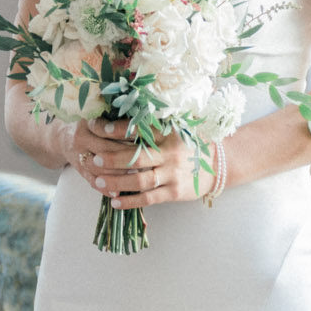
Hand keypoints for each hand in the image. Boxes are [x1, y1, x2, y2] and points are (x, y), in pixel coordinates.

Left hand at [71, 119, 206, 208]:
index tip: (96, 126)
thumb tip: (125, 108)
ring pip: (138, 181)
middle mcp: (170, 153)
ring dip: (115, 183)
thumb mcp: (177, 126)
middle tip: (93, 159)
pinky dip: (129, 201)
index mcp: (169, 133)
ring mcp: (173, 174)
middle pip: (134, 158)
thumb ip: (154, 121)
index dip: (115, 128)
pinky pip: (147, 198)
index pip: (138, 129)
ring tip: (97, 182)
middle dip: (110, 159)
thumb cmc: (189, 144)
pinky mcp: (174, 192)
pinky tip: (114, 202)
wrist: (217, 165)